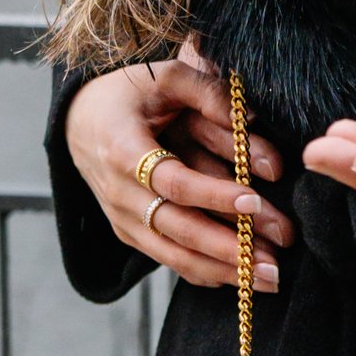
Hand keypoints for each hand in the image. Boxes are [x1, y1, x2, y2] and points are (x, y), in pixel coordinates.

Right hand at [64, 42, 290, 290]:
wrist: (80, 120)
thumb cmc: (131, 94)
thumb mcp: (166, 76)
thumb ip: (208, 93)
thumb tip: (251, 118)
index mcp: (123, 150)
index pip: (174, 182)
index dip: (214, 194)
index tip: (254, 200)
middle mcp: (120, 193)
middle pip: (178, 229)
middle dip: (229, 249)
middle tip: (274, 262)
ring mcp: (123, 219)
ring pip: (174, 254)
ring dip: (224, 270)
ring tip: (268, 279)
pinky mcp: (130, 233)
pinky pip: (168, 259)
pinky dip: (203, 272)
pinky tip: (240, 279)